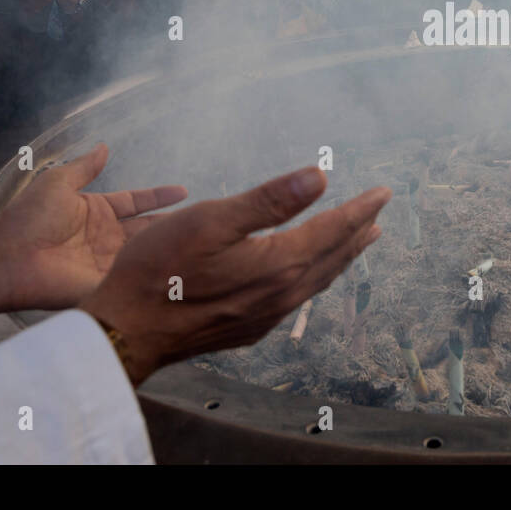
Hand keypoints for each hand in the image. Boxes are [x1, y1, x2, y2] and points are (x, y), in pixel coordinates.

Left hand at [0, 144, 187, 324]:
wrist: (8, 260)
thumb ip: (84, 167)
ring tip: (202, 239)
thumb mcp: (57, 184)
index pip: (136, 202)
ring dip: (169, 247)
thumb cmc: (29, 219)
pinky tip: (184, 269)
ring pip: (147, 251)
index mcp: (96, 212)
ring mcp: (108, 262)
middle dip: (172, 223)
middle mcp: (106, 237)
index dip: (158, 196)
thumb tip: (104, 146)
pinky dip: (157, 273)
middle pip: (147, 228)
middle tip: (203, 218)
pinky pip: (136, 277)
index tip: (184, 191)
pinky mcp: (107, 284)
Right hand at [79, 167, 390, 385]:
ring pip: (317, 280)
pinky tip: (307, 274)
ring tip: (357, 241)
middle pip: (332, 257)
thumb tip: (321, 177)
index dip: (360, 208)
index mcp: (280, 263)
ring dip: (340, 257)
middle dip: (357, 232)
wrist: (126, 331)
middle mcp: (283, 293)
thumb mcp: (211, 220)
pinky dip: (315, 277)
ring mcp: (266, 315)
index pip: (333, 230)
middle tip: (378, 213)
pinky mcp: (248, 329)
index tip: (384, 192)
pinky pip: (297, 297)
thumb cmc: (160, 269)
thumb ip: (269, 200)